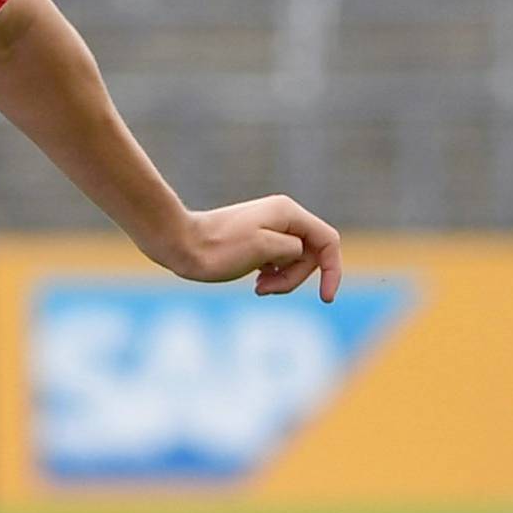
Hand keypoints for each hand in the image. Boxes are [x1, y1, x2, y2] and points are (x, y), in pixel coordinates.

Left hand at [164, 197, 342, 300]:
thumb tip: (302, 254)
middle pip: (310, 255)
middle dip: (295, 278)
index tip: (325, 299)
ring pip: (295, 262)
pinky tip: (255, 283)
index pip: (327, 241)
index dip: (332, 270)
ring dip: (282, 280)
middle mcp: (283, 217)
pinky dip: (272, 276)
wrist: (180, 244)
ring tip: (258, 287)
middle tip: (266, 289)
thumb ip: (294, 250)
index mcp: (288, 213)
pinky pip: (279, 263)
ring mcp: (270, 228)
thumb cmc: (218, 248)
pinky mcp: (258, 241)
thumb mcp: (264, 249)